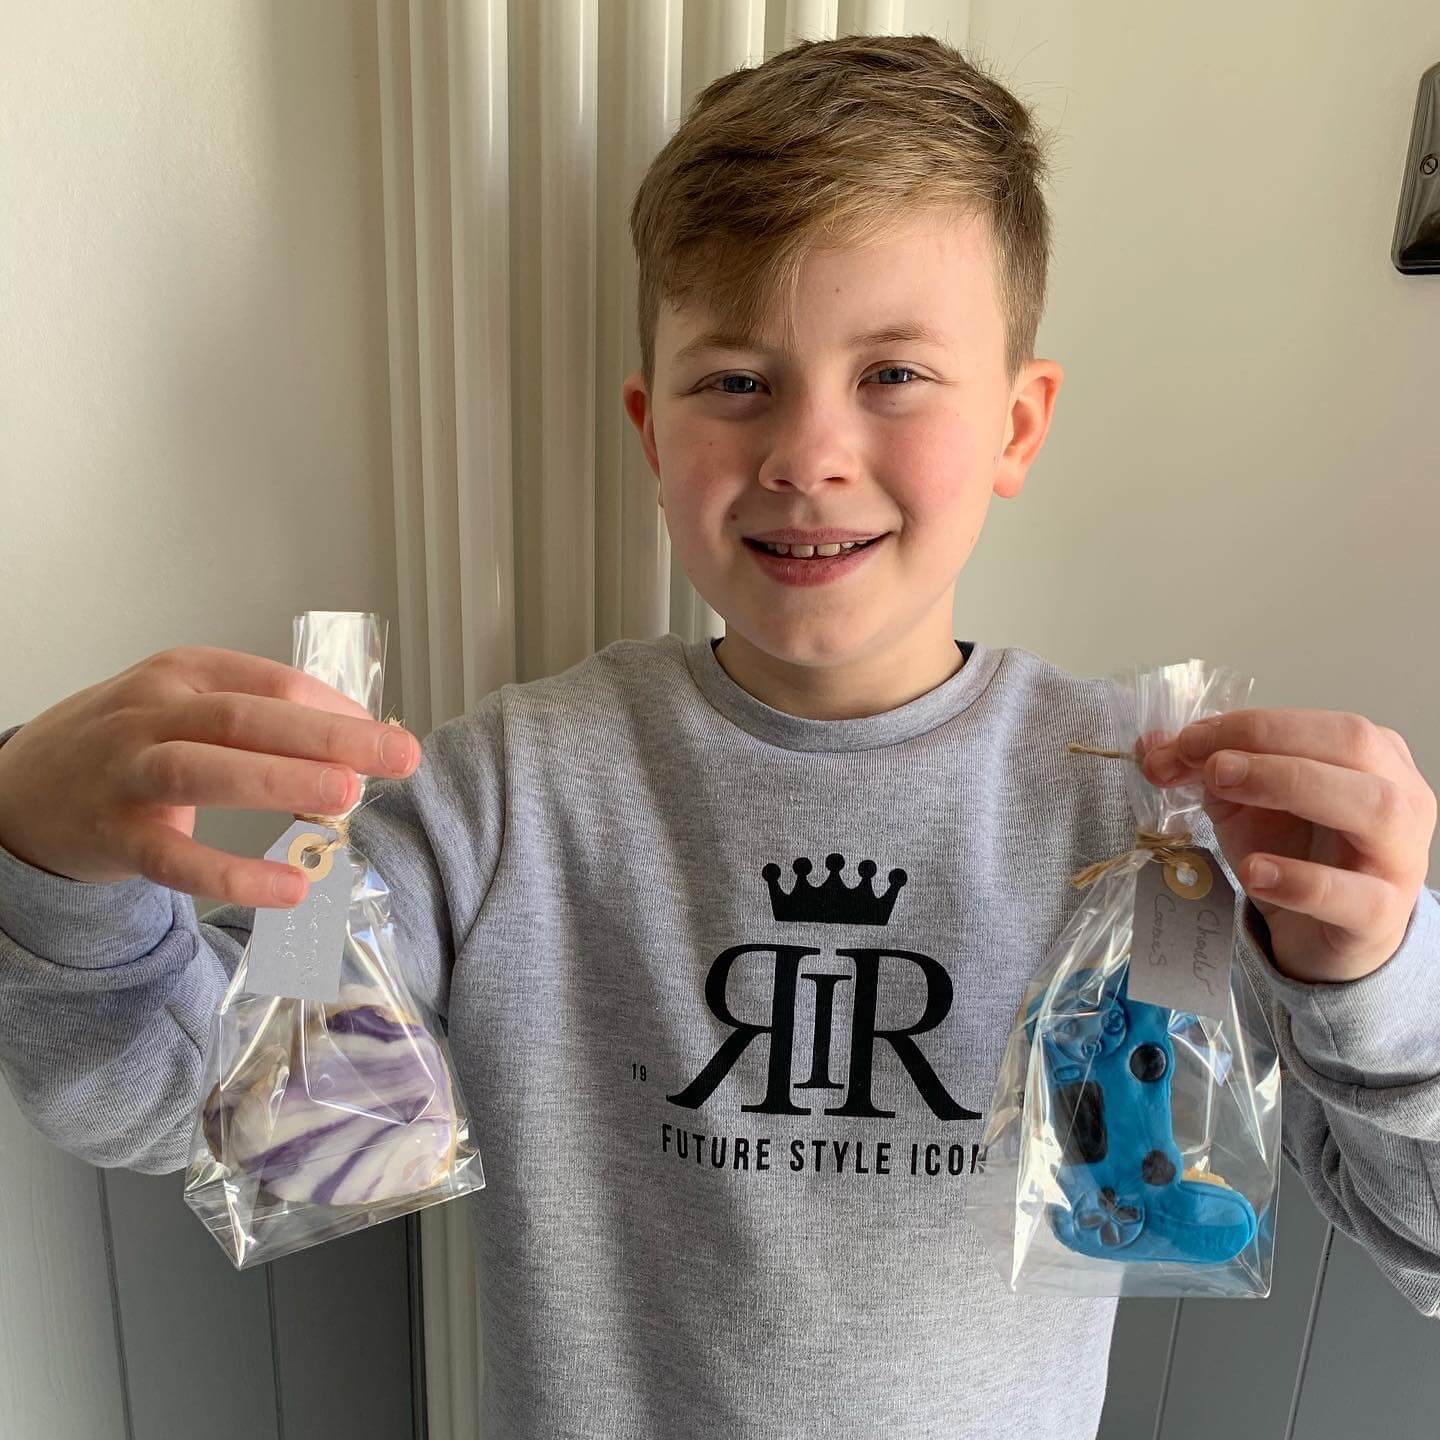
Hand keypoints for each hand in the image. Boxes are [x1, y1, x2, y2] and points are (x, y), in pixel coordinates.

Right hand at [0, 646, 421, 908]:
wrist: (24, 788)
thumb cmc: (132, 745)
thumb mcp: (188, 707)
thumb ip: (264, 720)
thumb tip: (359, 743)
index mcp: (186, 672)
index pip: (273, 683)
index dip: (337, 709)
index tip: (387, 735)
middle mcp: (154, 712)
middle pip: (248, 717)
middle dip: (330, 736)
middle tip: (398, 755)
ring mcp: (129, 771)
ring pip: (207, 769)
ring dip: (282, 780)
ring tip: (346, 796)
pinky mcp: (116, 835)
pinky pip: (176, 858)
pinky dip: (233, 874)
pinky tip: (290, 887)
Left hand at [1138, 709, 1436, 983]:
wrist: (1318, 934)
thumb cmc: (1293, 853)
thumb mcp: (1242, 802)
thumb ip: (1202, 769)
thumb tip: (1150, 744)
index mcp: (1371, 756)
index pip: (1319, 723)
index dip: (1250, 724)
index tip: (1186, 740)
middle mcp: (1400, 797)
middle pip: (1353, 747)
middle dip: (1270, 742)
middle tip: (1206, 761)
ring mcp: (1397, 858)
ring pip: (1373, 808)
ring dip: (1292, 786)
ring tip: (1222, 789)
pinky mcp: (1381, 917)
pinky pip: (1356, 896)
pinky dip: (1303, 880)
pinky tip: (1254, 870)